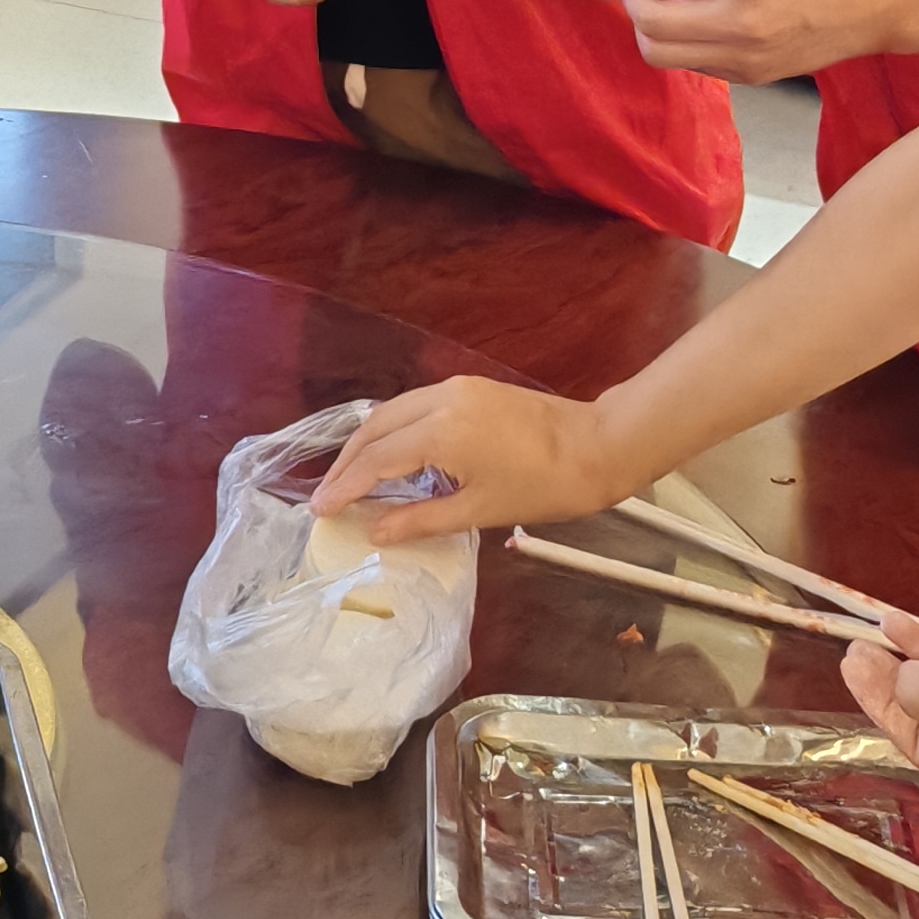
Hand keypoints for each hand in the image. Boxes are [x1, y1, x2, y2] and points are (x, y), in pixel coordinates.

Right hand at [308, 376, 635, 547]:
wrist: (598, 447)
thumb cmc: (543, 488)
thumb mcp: (480, 511)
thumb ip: (421, 520)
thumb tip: (374, 532)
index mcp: (440, 432)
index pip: (377, 459)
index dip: (345, 485)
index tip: (320, 508)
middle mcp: (440, 400)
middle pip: (375, 427)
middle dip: (347, 460)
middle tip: (327, 493)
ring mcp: (456, 388)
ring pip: (393, 411)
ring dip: (368, 442)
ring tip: (351, 476)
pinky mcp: (470, 387)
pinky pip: (415, 405)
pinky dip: (394, 429)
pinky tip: (391, 453)